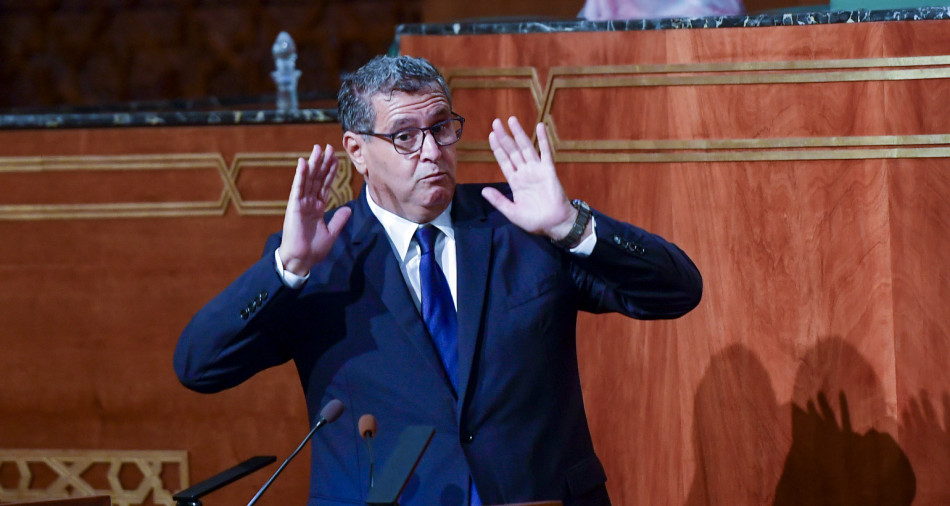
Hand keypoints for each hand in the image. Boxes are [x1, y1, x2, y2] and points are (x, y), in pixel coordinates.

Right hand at [277, 144, 351, 275]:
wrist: (301, 259)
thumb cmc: (313, 249)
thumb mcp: (331, 233)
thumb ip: (339, 219)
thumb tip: (348, 208)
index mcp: (318, 208)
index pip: (325, 186)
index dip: (330, 172)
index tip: (336, 158)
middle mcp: (309, 202)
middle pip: (318, 178)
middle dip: (323, 163)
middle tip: (328, 147)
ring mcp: (301, 203)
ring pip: (309, 179)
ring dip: (314, 163)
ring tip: (318, 148)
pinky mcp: (294, 206)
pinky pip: (298, 188)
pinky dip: (301, 175)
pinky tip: (303, 162)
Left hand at [482, 117, 581, 240]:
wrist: (554, 225)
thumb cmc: (535, 221)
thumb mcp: (512, 212)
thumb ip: (498, 200)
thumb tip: (484, 190)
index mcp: (515, 182)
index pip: (504, 161)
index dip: (497, 148)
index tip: (491, 135)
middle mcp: (525, 173)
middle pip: (512, 151)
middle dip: (503, 137)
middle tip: (496, 122)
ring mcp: (536, 170)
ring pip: (526, 148)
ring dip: (518, 133)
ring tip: (511, 120)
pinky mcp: (548, 170)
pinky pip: (545, 152)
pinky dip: (543, 139)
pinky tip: (540, 126)